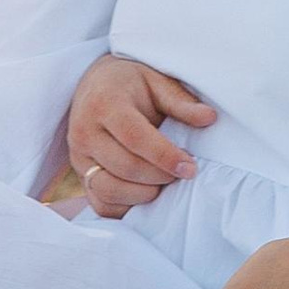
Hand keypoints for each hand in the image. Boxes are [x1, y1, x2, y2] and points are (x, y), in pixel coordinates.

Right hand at [67, 54, 216, 219]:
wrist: (95, 84)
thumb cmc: (131, 84)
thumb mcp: (157, 81)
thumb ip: (181, 102)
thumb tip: (210, 118)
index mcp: (105, 103)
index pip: (135, 137)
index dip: (164, 156)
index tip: (190, 167)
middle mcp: (84, 131)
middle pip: (125, 167)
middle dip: (160, 177)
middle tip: (183, 173)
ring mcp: (78, 157)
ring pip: (110, 190)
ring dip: (144, 194)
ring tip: (164, 181)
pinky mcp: (80, 176)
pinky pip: (101, 204)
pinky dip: (126, 207)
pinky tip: (146, 193)